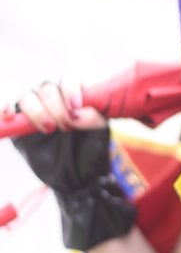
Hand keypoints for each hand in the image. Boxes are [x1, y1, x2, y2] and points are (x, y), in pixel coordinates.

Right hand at [11, 80, 135, 250]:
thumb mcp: (99, 133)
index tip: (75, 108)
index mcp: (75, 93)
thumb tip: (78, 112)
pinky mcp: (19, 122)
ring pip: (27, 96)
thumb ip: (93, 118)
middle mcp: (54, 97)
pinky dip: (4, 105)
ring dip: (36, 111)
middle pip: (47, 89)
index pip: (69, 78)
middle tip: (66, 128)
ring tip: (48, 128)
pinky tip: (7, 115)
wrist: (77, 174)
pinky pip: (9, 108)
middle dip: (57, 108)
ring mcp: (34, 108)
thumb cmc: (90, 149)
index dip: (70, 89)